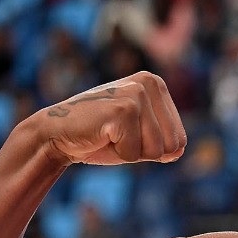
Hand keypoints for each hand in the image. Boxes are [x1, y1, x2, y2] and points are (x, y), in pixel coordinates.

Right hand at [33, 72, 187, 165]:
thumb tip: (179, 150)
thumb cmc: (101, 137)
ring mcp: (136, 94)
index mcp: (157, 85)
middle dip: (143, 151)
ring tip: (109, 135)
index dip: (152, 149)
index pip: (179, 139)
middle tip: (117, 136)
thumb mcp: (140, 140)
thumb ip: (164, 144)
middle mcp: (149, 83)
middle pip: (170, 145)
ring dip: (130, 152)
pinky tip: (101, 136)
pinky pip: (133, 152)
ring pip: (154, 150)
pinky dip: (117, 153)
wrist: (57, 134)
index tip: (128, 135)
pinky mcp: (123, 110)